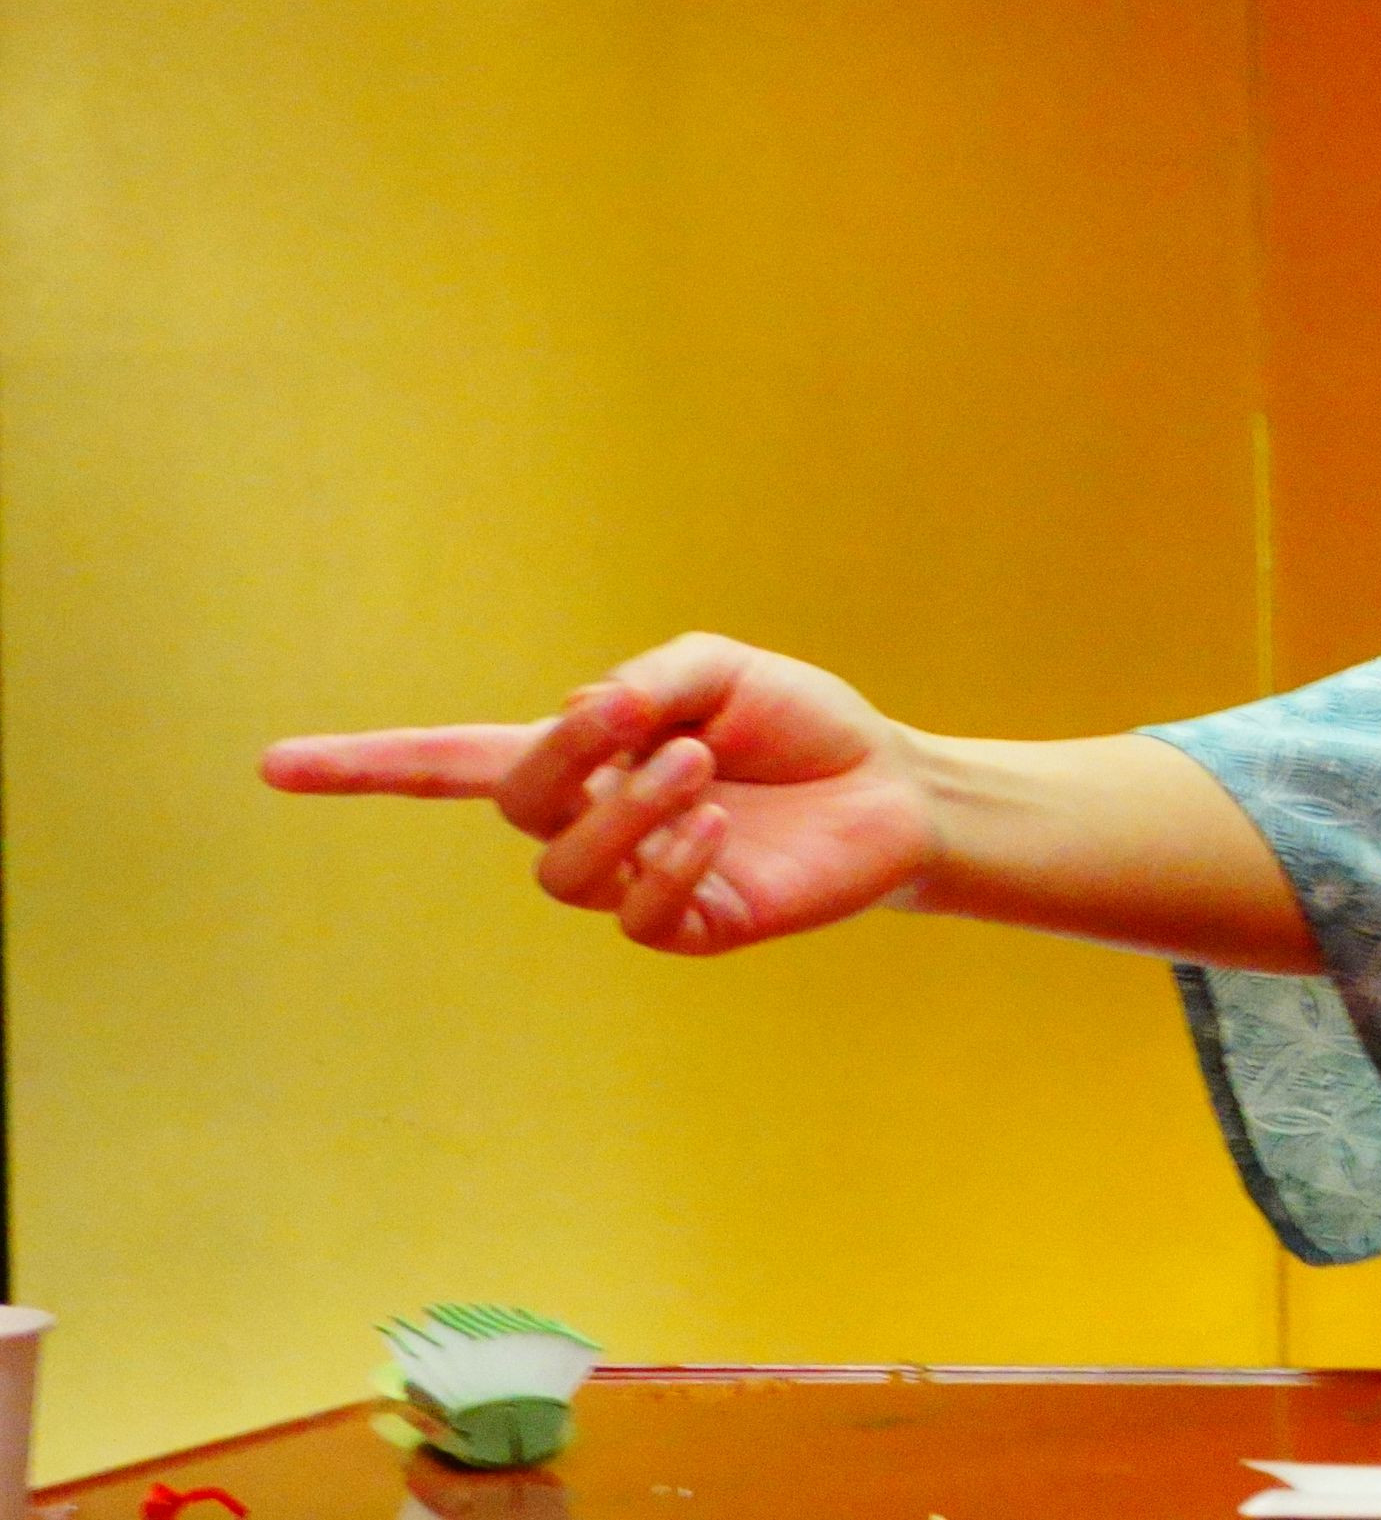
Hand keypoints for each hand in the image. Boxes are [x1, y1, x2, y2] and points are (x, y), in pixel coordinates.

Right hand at [261, 632, 940, 956]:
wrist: (891, 786)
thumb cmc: (800, 725)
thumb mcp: (722, 670)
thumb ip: (649, 677)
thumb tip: (583, 710)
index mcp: (584, 756)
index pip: (451, 764)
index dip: (366, 766)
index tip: (274, 766)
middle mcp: (593, 823)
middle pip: (515, 804)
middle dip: (562, 756)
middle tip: (637, 716)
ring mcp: (636, 883)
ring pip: (566, 868)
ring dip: (622, 807)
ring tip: (697, 764)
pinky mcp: (690, 926)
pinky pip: (638, 914)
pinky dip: (669, 860)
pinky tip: (718, 821)